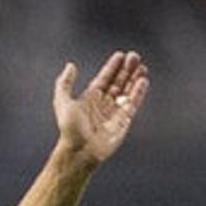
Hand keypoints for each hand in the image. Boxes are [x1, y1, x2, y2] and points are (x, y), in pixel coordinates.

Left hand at [54, 50, 148, 166]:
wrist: (80, 151)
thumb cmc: (69, 129)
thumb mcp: (62, 102)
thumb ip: (64, 83)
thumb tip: (70, 66)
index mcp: (89, 98)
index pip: (104, 78)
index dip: (112, 67)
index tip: (120, 55)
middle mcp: (102, 104)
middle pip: (118, 82)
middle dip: (126, 69)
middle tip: (134, 56)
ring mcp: (113, 112)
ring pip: (127, 91)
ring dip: (134, 78)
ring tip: (141, 66)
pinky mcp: (123, 121)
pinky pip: (133, 103)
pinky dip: (138, 92)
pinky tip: (142, 81)